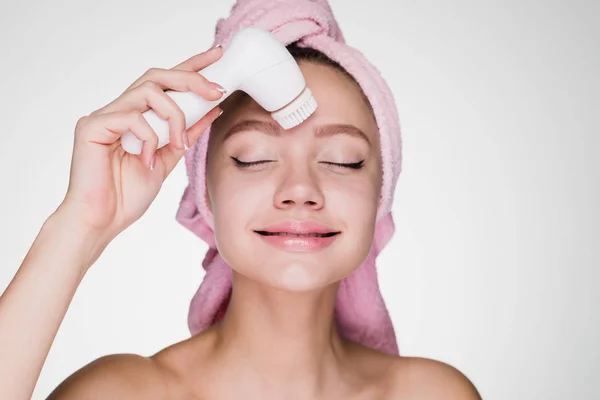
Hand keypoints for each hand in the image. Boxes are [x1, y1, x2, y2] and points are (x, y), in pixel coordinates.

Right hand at [59, 45, 225, 245]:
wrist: (102, 222)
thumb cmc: (128, 194)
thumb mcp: (168, 158)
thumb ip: (186, 133)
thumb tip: (212, 109)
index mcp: (137, 116)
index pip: (166, 81)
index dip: (192, 66)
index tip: (218, 54)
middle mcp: (120, 110)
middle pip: (157, 75)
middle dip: (191, 78)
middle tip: (216, 90)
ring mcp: (104, 116)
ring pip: (147, 91)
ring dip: (174, 116)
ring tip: (178, 144)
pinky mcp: (92, 126)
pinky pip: (132, 118)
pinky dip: (149, 138)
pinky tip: (146, 160)